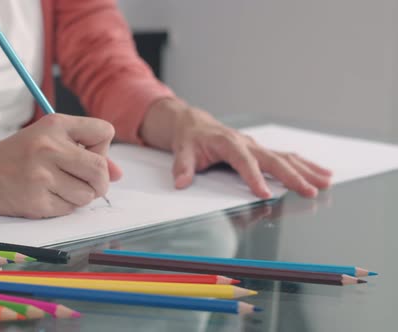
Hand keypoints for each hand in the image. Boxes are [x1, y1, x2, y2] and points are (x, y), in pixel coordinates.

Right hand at [0, 114, 121, 217]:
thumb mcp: (51, 140)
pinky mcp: (36, 202)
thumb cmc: (19, 155)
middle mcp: (49, 148)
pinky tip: (46, 196)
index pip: (105, 132)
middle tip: (86, 181)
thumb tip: (119, 174)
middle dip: (100, 181)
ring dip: (80, 196)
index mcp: (55, 124)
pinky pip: (69, 209)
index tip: (86, 153)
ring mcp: (41, 176)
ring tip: (60, 188)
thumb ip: (87, 151)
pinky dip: (63, 207)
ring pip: (87, 195)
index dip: (102, 147)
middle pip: (101, 169)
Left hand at [141, 99, 331, 197]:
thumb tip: (181, 182)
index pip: (243, 161)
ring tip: (326, 182)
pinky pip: (286, 157)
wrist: (194, 124)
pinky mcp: (262, 151)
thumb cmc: (190, 138)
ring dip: (306, 170)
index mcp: (228, 143)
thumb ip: (182, 167)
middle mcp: (246, 143)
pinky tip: (320, 173)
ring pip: (286, 157)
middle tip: (310, 191)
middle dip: (293, 177)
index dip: (254, 178)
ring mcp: (256, 146)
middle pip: (273, 160)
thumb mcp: (182, 151)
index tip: (264, 194)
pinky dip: (304, 165)